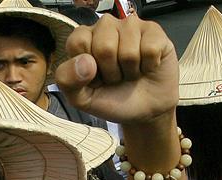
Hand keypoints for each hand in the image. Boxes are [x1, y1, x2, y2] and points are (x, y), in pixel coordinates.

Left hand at [55, 15, 178, 124]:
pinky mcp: (154, 31)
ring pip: (128, 50)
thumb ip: (68, 80)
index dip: (86, 69)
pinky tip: (146, 66)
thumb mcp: (81, 98)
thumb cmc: (112, 99)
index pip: (78, 42)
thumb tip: (85, 61)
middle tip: (115, 77)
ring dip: (130, 71)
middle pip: (104, 46)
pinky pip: (150, 49)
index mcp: (84, 38)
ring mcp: (130, 26)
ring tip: (130, 73)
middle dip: (111, 72)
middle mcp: (106, 27)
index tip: (94, 78)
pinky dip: (148, 66)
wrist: (144, 111)